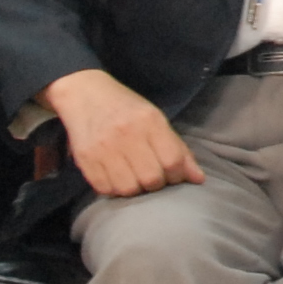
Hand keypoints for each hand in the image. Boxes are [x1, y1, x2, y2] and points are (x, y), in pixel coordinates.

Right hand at [48, 69, 198, 197]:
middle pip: (152, 179)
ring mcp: (103, 148)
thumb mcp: (155, 119)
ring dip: (136, 189)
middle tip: (154, 177)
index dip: (179, 175)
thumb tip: (198, 179)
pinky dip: (115, 189)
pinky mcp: (85, 160)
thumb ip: (178, 149)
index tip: (175, 175)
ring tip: (135, 177)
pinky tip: (117, 177)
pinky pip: (105, 190)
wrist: (84, 94)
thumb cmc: (126, 108)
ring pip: (129, 189)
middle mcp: (126, 135)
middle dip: (157, 184)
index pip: (172, 160)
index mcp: (148, 121)